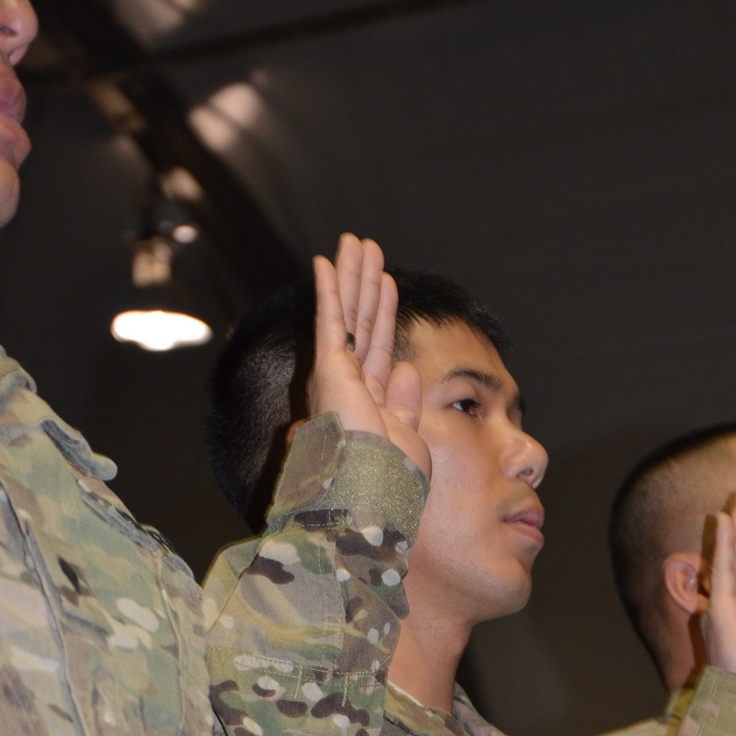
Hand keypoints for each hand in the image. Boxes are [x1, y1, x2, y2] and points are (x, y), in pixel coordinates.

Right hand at [307, 233, 430, 477]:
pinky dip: (330, 289)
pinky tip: (327, 260)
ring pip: (348, 314)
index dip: (383, 313)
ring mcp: (336, 376)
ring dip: (352, 275)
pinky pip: (331, 321)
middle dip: (365, 284)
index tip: (389, 283)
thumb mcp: (408, 435)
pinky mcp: (329, 369)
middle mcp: (348, 385)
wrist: (370, 494)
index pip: (377, 346)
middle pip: (361, 324)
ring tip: (355, 241)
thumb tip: (406, 368)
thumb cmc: (388, 478)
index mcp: (368, 402)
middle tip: (366, 247)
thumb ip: (405, 402)